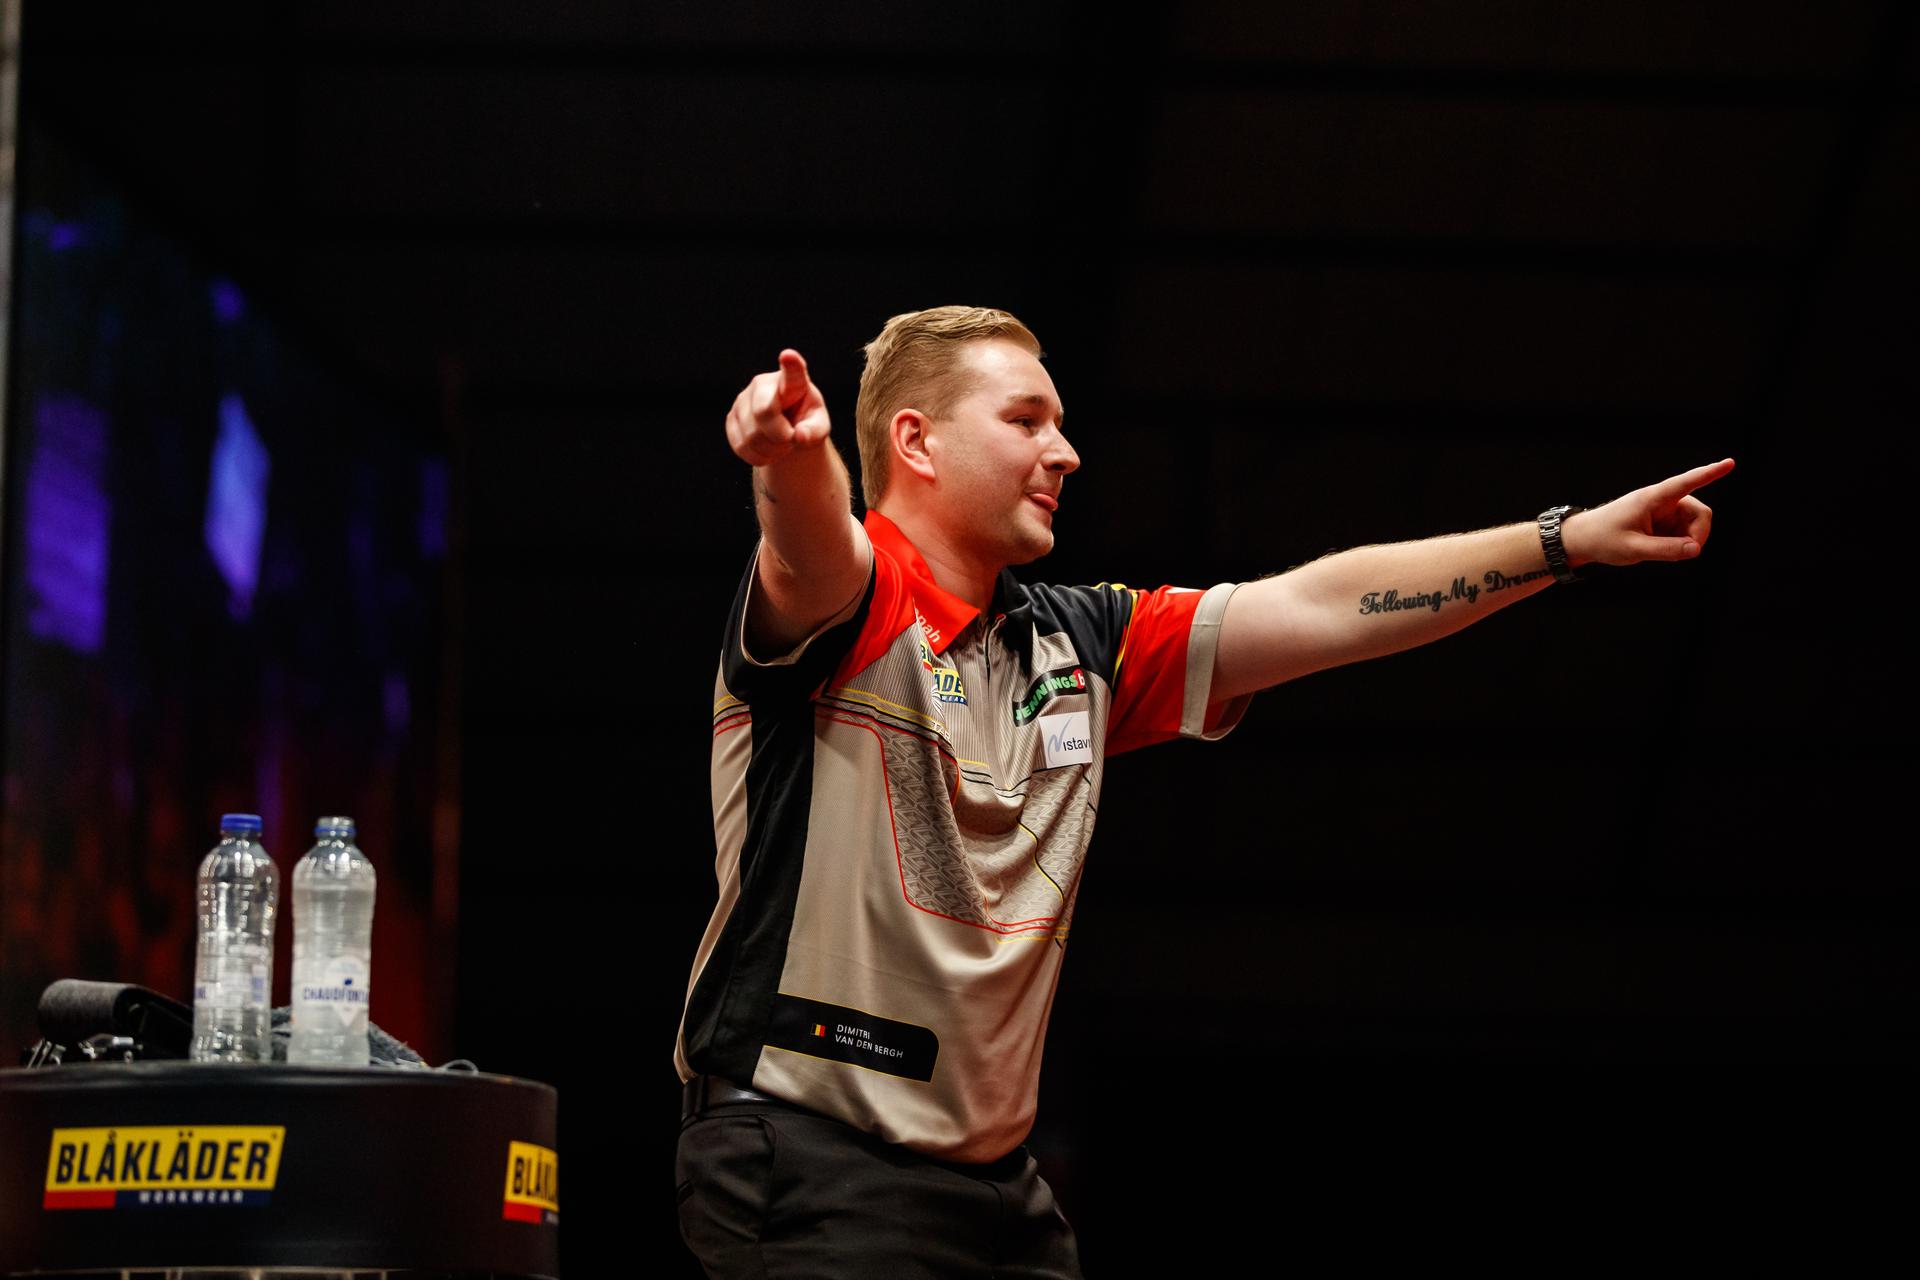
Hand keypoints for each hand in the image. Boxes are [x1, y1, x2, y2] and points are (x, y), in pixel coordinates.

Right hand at [725, 349, 831, 466]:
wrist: (785, 431)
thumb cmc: (805, 422)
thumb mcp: (818, 427)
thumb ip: (814, 432)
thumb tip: (799, 437)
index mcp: (792, 381)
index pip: (792, 372)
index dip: (790, 364)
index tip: (788, 355)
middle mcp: (763, 384)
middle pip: (764, 412)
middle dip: (780, 436)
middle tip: (791, 440)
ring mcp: (743, 400)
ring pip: (752, 435)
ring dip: (771, 450)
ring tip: (782, 445)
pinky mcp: (731, 418)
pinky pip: (741, 446)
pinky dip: (758, 456)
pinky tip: (768, 450)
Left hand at [1565, 457, 1733, 566]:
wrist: (1584, 540)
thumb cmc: (1603, 539)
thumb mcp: (1633, 549)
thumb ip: (1665, 550)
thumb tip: (1696, 549)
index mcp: (1653, 498)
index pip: (1686, 483)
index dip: (1710, 474)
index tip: (1730, 463)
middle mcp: (1662, 500)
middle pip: (1700, 512)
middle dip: (1699, 534)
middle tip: (1686, 553)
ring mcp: (1665, 511)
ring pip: (1695, 524)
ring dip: (1688, 541)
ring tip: (1662, 551)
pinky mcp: (1664, 522)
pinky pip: (1685, 533)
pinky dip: (1680, 544)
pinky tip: (1660, 549)